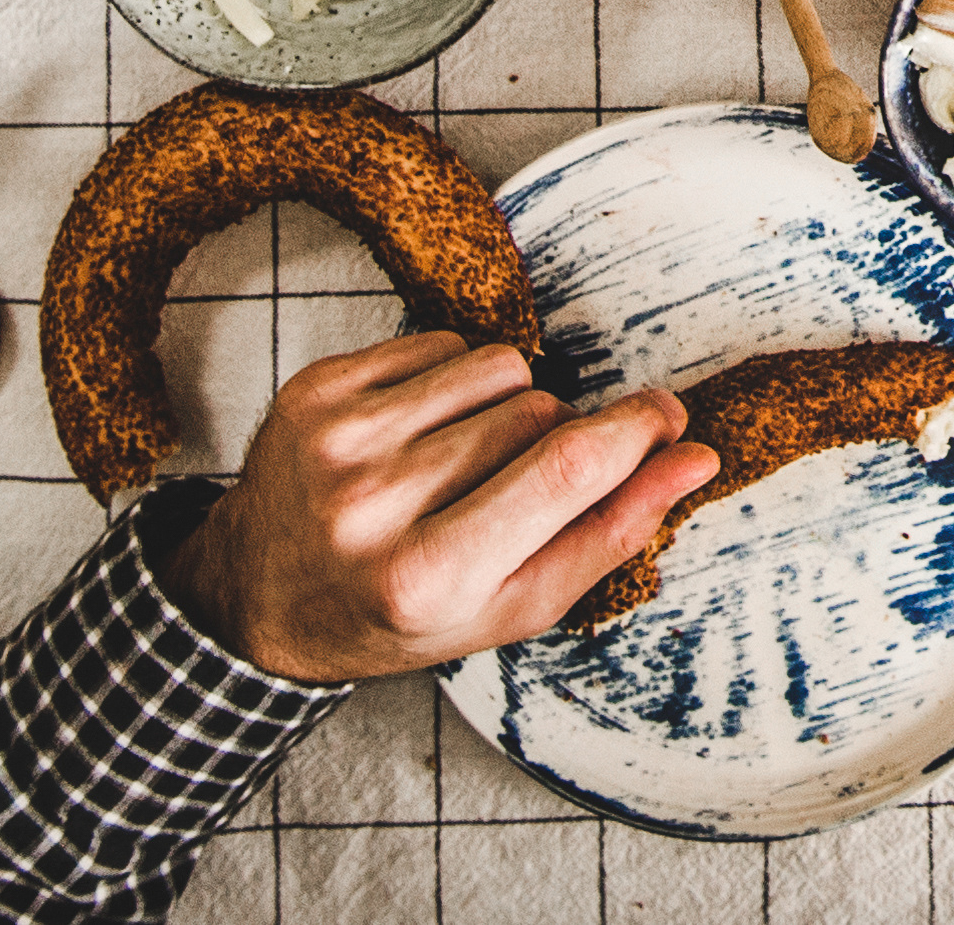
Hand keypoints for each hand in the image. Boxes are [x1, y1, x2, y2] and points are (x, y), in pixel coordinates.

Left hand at [162, 331, 714, 683]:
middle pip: (539, 413)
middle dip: (557, 434)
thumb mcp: (511, 605)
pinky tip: (425, 431)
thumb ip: (610, 533)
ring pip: (498, 366)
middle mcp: (374, 504)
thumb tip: (693, 457)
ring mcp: (337, 440)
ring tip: (468, 457)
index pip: (569, 468)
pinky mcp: (316, 390)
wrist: (260, 595)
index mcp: (429, 575)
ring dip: (508, 401)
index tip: (669, 418)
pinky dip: (454, 378)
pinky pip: (442, 342)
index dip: (638, 431)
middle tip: (518, 484)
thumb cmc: (399, 610)